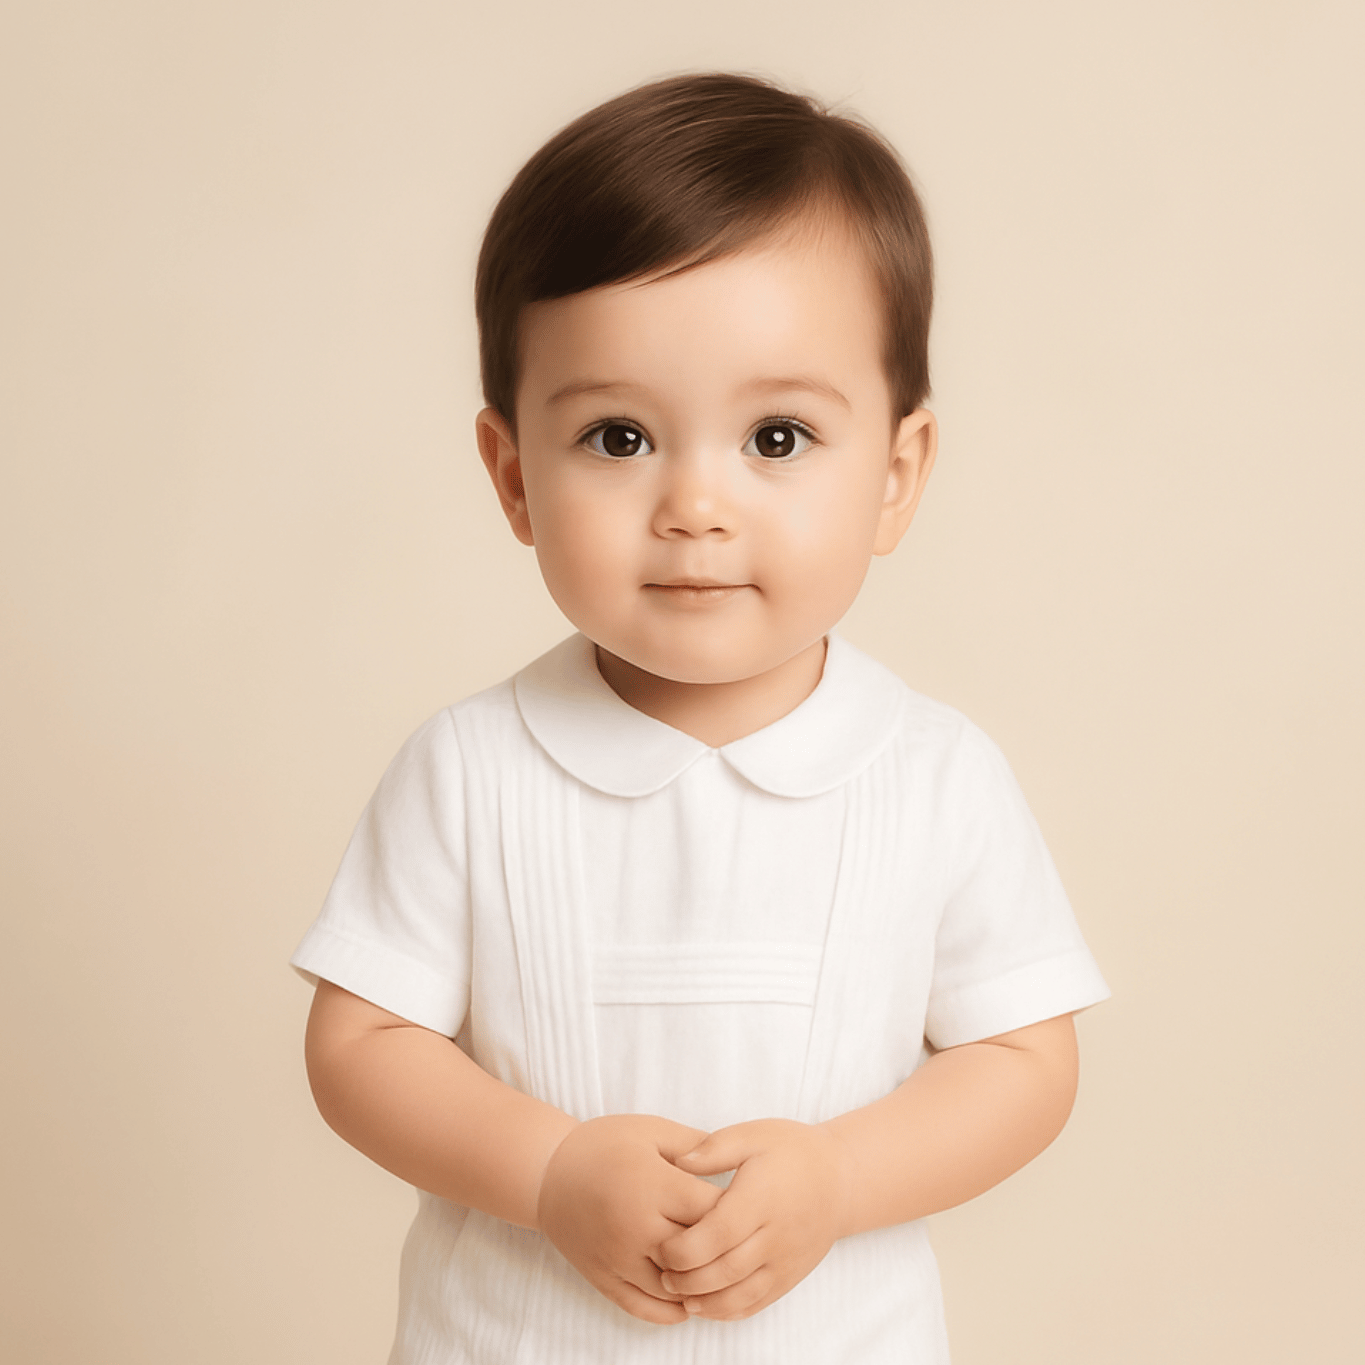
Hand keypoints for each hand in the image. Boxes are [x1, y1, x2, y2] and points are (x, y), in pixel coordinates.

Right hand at [537, 1114, 722, 1323]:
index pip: (711, 1210)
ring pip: (675, 1288)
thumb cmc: (604, 1145)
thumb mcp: (651, 1130)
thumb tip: (737, 1161)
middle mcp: (636, 1227)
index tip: (747, 1204)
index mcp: (652, 1186)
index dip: (735, 1208)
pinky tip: (688, 1300)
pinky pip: (644, 1308)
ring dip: (700, 1285)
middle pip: (697, 1253)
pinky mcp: (603, 1279)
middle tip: (739, 1241)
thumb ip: (695, 1146)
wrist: (548, 1173)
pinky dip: (671, 1311)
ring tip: (717, 1272)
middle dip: (722, 1249)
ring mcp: (618, 1259)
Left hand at [654, 1119, 848, 1320]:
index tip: (659, 1246)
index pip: (718, 1234)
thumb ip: (714, 1148)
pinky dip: (729, 1311)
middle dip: (687, 1280)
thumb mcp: (754, 1134)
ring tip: (678, 1294)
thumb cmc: (792, 1151)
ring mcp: (785, 1260)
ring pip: (741, 1294)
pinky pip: (757, 1303)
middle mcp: (775, 1234)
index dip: (684, 1248)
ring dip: (705, 1301)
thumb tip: (679, 1162)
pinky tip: (706, 1305)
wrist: (841, 1179)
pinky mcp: (790, 1276)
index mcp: (761, 1197)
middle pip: (725, 1270)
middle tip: (661, 1275)